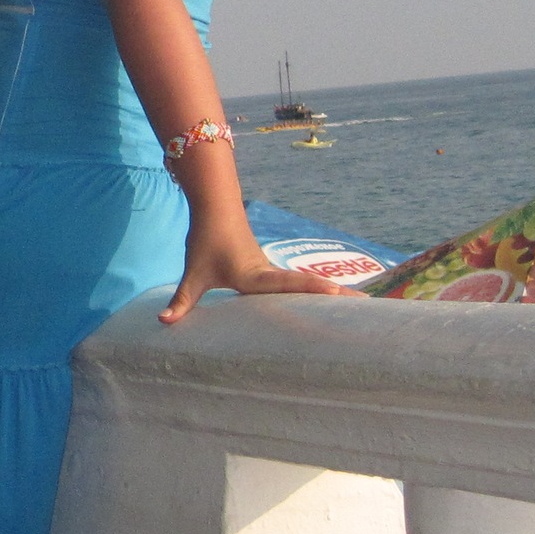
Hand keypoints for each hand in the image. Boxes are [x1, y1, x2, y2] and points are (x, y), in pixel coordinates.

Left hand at [159, 241, 356, 325]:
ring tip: (367, 306)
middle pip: (309, 287)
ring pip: (308, 285)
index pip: (287, 283)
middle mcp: (271, 274)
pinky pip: (300, 285)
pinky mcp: (274, 273)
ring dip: (335, 294)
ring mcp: (275, 273)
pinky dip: (320, 292)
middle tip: (369, 307)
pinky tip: (338, 301)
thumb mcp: (193, 274)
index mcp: (255, 276)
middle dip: (338, 296)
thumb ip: (182, 300)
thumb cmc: (206, 242)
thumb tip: (165, 322)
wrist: (216, 211)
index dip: (311, 287)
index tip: (336, 292)